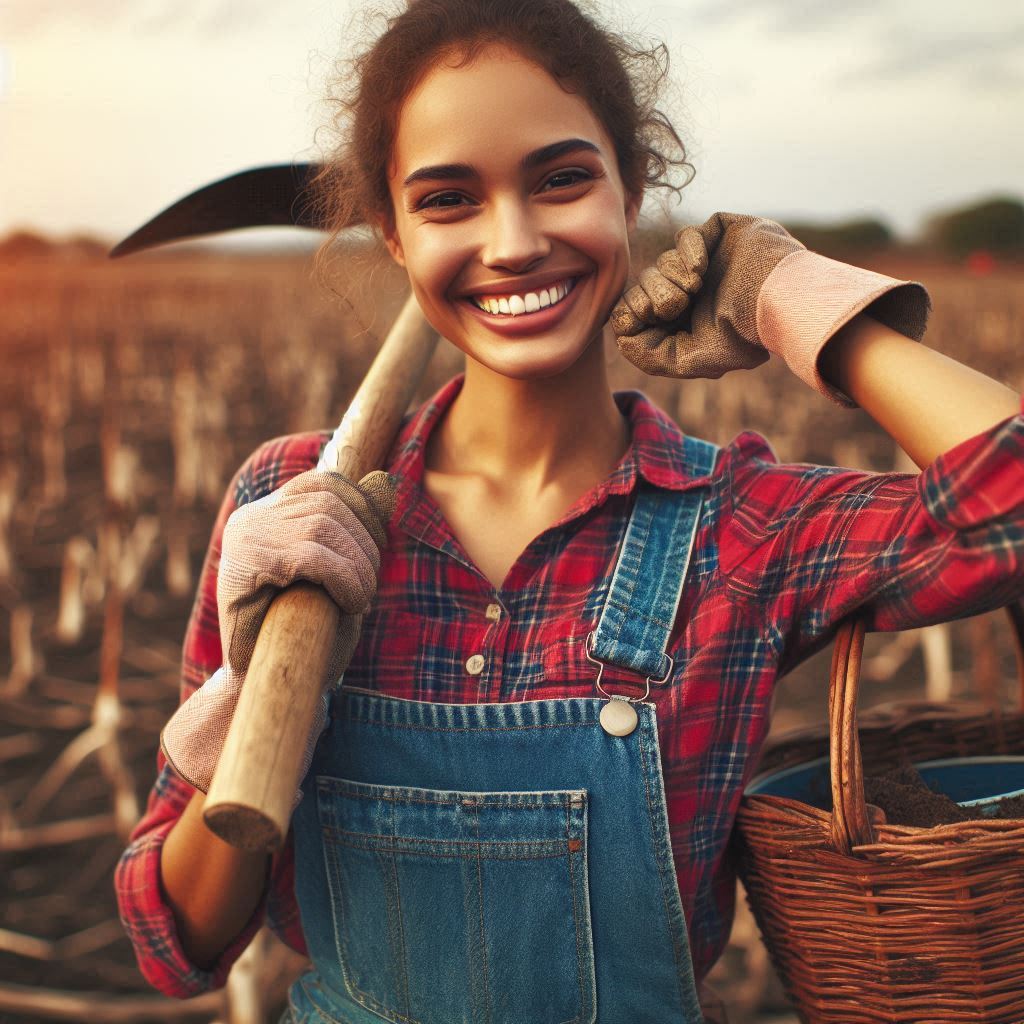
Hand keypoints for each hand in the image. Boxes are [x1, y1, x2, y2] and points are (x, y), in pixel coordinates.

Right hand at [160, 468, 396, 800]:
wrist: (265, 687)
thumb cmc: (307, 631)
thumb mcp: (343, 570)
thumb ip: (360, 526)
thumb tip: (384, 480)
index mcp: (268, 512)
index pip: (327, 483)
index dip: (363, 511)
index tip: (375, 552)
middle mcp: (252, 517)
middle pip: (330, 500)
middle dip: (365, 543)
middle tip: (366, 589)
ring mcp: (244, 538)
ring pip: (324, 526)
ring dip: (357, 565)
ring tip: (358, 599)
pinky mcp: (244, 566)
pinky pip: (311, 555)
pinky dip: (343, 578)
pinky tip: (349, 603)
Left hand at [613, 212, 930, 405]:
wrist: (777, 302)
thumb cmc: (739, 337)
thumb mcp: (688, 360)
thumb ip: (648, 354)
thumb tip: (620, 334)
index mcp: (686, 323)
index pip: (637, 310)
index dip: (630, 312)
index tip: (642, 316)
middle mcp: (694, 293)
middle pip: (644, 286)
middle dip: (651, 296)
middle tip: (674, 306)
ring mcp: (707, 263)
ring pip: (661, 262)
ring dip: (672, 278)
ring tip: (695, 290)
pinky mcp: (720, 235)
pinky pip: (684, 237)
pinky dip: (688, 253)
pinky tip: (703, 271)